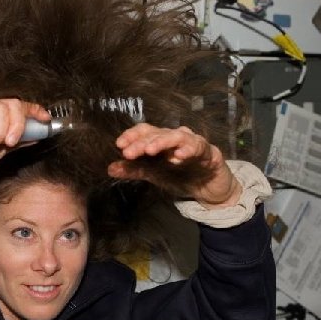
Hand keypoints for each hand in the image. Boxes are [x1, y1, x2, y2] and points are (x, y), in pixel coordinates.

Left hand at [107, 124, 241, 207]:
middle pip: (157, 133)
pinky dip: (188, 150)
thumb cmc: (181, 175)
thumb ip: (134, 170)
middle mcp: (175, 137)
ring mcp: (192, 142)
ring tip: (150, 150)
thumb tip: (110, 168)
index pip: (144, 131)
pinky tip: (179, 156)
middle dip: (141, 142)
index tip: (119, 145)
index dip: (131, 135)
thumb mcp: (154, 175)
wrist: (209, 188)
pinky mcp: (209, 152)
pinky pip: (198, 147)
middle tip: (128, 153)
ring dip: (162, 142)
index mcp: (161, 140)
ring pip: (176, 136)